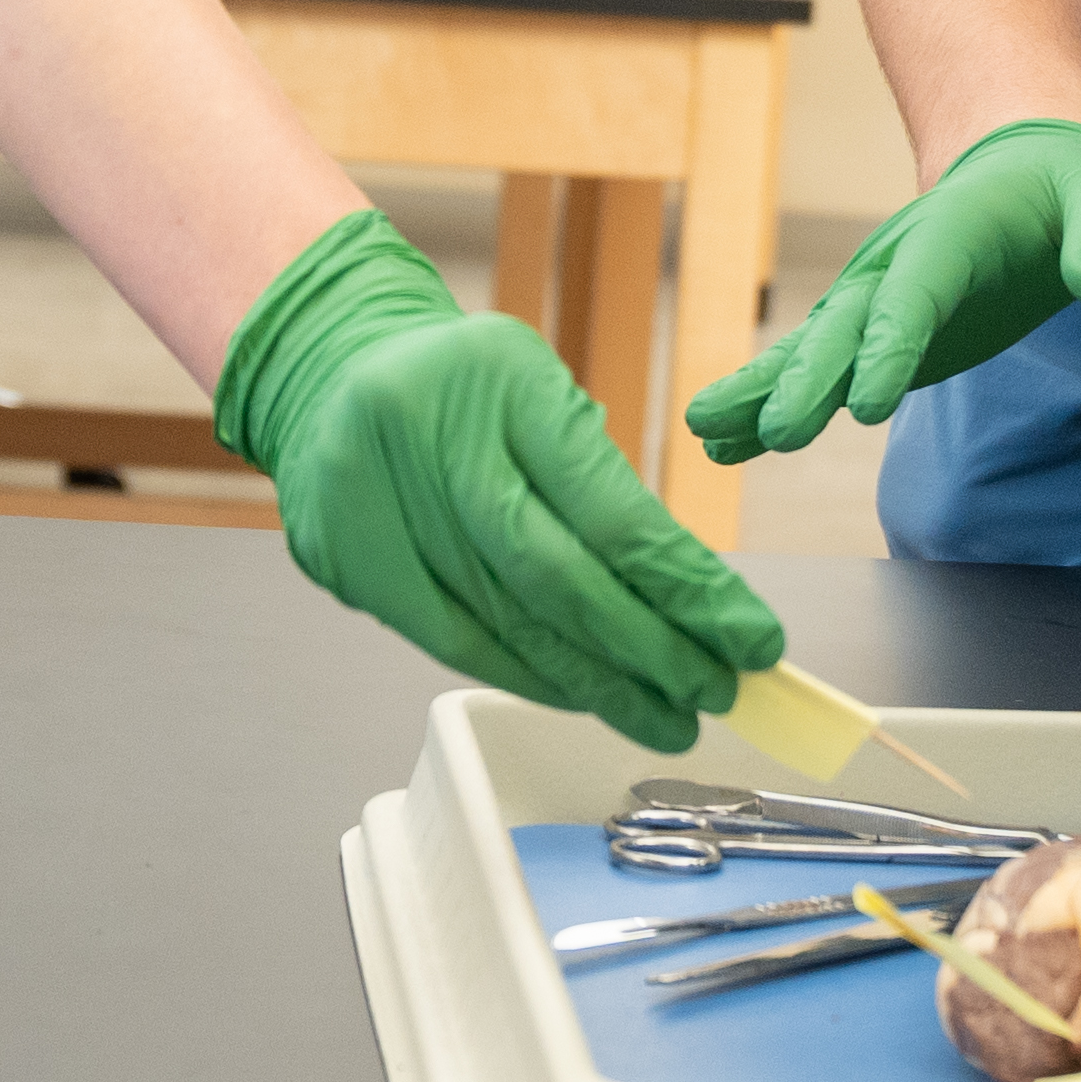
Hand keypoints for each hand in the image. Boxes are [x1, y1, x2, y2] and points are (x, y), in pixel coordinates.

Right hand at [221, 208, 787, 748]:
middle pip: (557, 578)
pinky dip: (526, 676)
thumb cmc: (464, 385)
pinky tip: (582, 697)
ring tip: (665, 717)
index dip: (686, 588)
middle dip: (648, 650)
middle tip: (716, 693)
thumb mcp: (542, 393)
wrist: (330, 364)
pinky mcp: (346, 558)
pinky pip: (452, 641)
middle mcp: (432, 436)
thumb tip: (690, 602)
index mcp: (503, 379)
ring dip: (597, 683)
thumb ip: (602, 487)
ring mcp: (374, 500)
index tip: (750, 639)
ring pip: (507, 623)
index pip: (611, 510)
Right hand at [685, 117, 1080, 461]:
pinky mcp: (878, 331)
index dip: (889, 346)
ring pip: (814, 344)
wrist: (1019, 160)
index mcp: (951, 231)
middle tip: (776, 431)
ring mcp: (880, 297)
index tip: (865, 404)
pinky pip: (817, 364)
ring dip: (766, 388)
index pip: (915, 294)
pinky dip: (770, 396)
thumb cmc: (1068, 184)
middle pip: (846, 324)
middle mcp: (898, 264)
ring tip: (708, 433)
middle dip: (808, 379)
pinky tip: (725, 440)